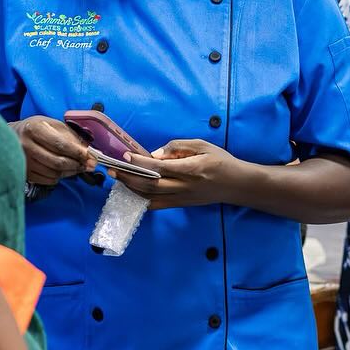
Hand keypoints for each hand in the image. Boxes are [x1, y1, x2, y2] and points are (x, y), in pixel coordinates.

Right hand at [12, 116, 94, 185]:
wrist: (11, 136)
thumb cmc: (36, 129)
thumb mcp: (53, 124)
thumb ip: (71, 136)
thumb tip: (88, 151)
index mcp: (34, 129)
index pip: (60, 144)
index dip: (78, 152)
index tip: (91, 157)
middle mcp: (26, 146)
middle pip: (58, 161)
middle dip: (77, 165)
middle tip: (88, 165)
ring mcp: (24, 161)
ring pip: (54, 173)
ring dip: (70, 172)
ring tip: (77, 167)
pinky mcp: (24, 173)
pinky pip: (47, 180)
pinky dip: (59, 177)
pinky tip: (63, 170)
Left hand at [113, 139, 244, 210]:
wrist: (236, 184)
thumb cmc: (220, 161)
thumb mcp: (202, 145)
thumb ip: (177, 147)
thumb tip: (154, 155)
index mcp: (191, 169)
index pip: (160, 167)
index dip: (141, 162)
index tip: (127, 155)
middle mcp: (185, 186)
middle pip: (150, 184)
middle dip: (129, 177)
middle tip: (113, 168)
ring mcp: (182, 198)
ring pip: (151, 196)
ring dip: (131, 188)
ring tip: (118, 178)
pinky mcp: (181, 204)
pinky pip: (157, 205)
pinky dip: (141, 199)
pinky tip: (131, 191)